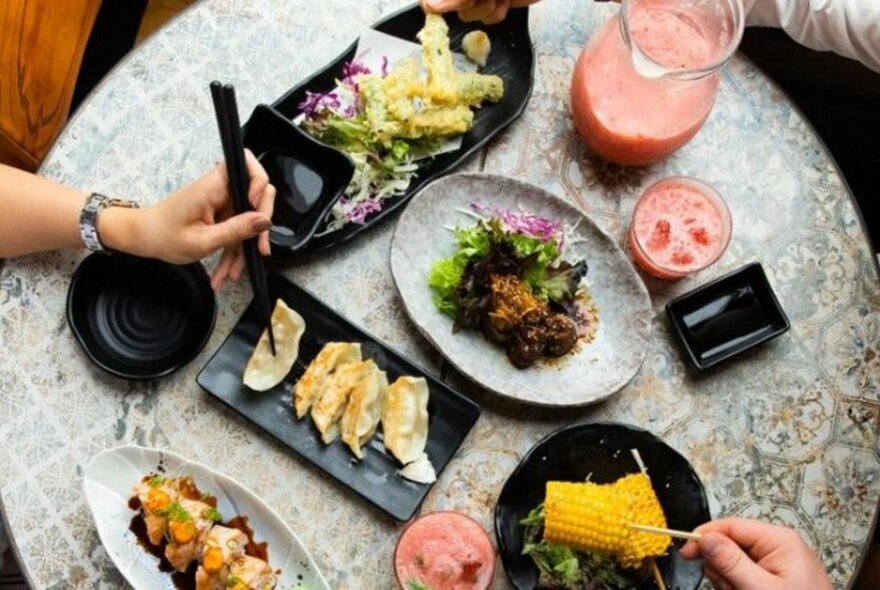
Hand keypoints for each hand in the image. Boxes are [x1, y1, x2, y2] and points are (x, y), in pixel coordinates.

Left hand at [104, 149, 275, 290]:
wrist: (143, 238)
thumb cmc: (163, 236)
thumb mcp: (202, 240)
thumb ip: (236, 230)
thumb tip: (264, 221)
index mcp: (213, 186)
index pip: (246, 163)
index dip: (259, 181)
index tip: (256, 209)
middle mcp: (220, 189)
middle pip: (256, 196)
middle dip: (260, 226)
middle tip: (259, 250)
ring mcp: (222, 202)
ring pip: (248, 219)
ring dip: (245, 247)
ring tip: (234, 272)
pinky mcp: (220, 214)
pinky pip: (237, 229)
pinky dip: (234, 250)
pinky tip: (226, 270)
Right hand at [421, 0, 540, 23]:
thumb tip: (430, 5)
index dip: (438, 4)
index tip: (445, 7)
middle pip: (449, 7)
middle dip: (471, 3)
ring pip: (469, 16)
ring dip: (487, 7)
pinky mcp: (492, 4)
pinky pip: (486, 20)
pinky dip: (497, 12)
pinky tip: (504, 0)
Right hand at [680, 518, 832, 589]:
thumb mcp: (760, 589)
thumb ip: (732, 562)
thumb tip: (704, 537)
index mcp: (778, 539)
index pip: (731, 525)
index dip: (704, 537)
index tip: (685, 555)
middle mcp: (777, 544)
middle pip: (730, 543)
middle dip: (723, 568)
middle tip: (731, 589)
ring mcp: (777, 560)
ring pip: (734, 560)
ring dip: (730, 580)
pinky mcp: (776, 575)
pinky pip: (745, 573)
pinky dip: (739, 586)